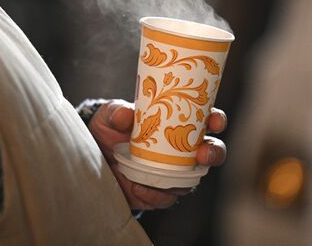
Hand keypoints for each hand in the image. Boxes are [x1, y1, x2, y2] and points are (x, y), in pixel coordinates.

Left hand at [88, 99, 226, 209]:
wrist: (94, 155)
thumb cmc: (110, 128)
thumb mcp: (111, 115)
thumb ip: (117, 112)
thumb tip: (125, 115)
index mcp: (177, 122)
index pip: (206, 119)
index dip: (216, 120)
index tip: (214, 120)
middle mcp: (181, 149)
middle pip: (211, 151)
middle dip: (214, 153)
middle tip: (203, 154)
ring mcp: (173, 172)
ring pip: (193, 180)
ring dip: (182, 180)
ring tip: (158, 176)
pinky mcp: (159, 193)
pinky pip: (166, 198)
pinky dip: (154, 194)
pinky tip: (137, 186)